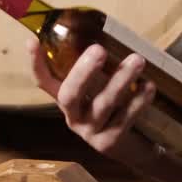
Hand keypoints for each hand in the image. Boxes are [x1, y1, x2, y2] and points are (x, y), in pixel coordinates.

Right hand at [29, 39, 157, 165]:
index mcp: (68, 101)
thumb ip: (100, 70)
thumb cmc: (118, 110)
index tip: (32, 41)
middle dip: (83, 71)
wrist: (134, 149)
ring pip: (103, 104)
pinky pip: (124, 118)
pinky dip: (138, 100)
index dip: (36, 64)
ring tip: (137, 60)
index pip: (44, 82)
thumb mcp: (103, 89)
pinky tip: (149, 85)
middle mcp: (73, 117)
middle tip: (99, 49)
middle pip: (69, 95)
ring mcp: (90, 132)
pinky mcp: (110, 142)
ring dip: (120, 79)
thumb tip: (107, 32)